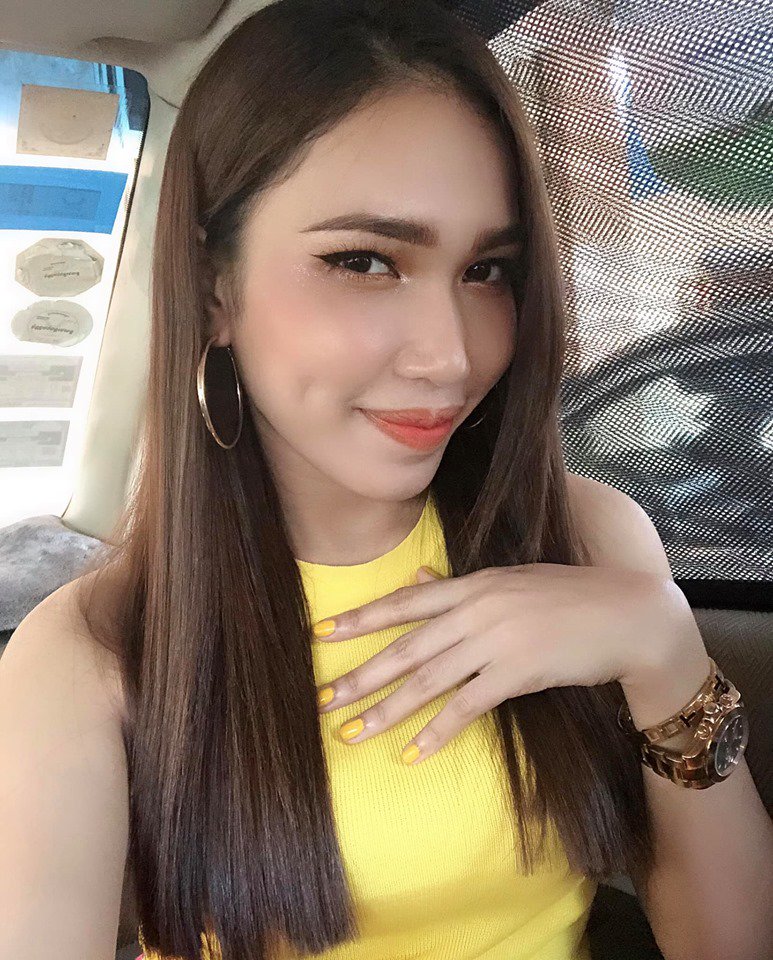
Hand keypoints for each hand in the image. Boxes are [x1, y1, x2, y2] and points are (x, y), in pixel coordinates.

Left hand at [313, 562, 677, 764]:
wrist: (626, 614)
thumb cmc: (569, 597)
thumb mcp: (511, 581)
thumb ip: (463, 584)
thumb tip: (421, 574)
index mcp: (473, 583)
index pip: (405, 602)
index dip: (361, 618)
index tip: (323, 633)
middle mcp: (477, 609)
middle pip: (406, 647)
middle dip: (360, 675)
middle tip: (323, 699)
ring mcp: (496, 640)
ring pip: (428, 680)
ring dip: (387, 710)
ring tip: (354, 733)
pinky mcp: (518, 673)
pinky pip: (467, 706)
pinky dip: (437, 731)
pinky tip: (413, 752)